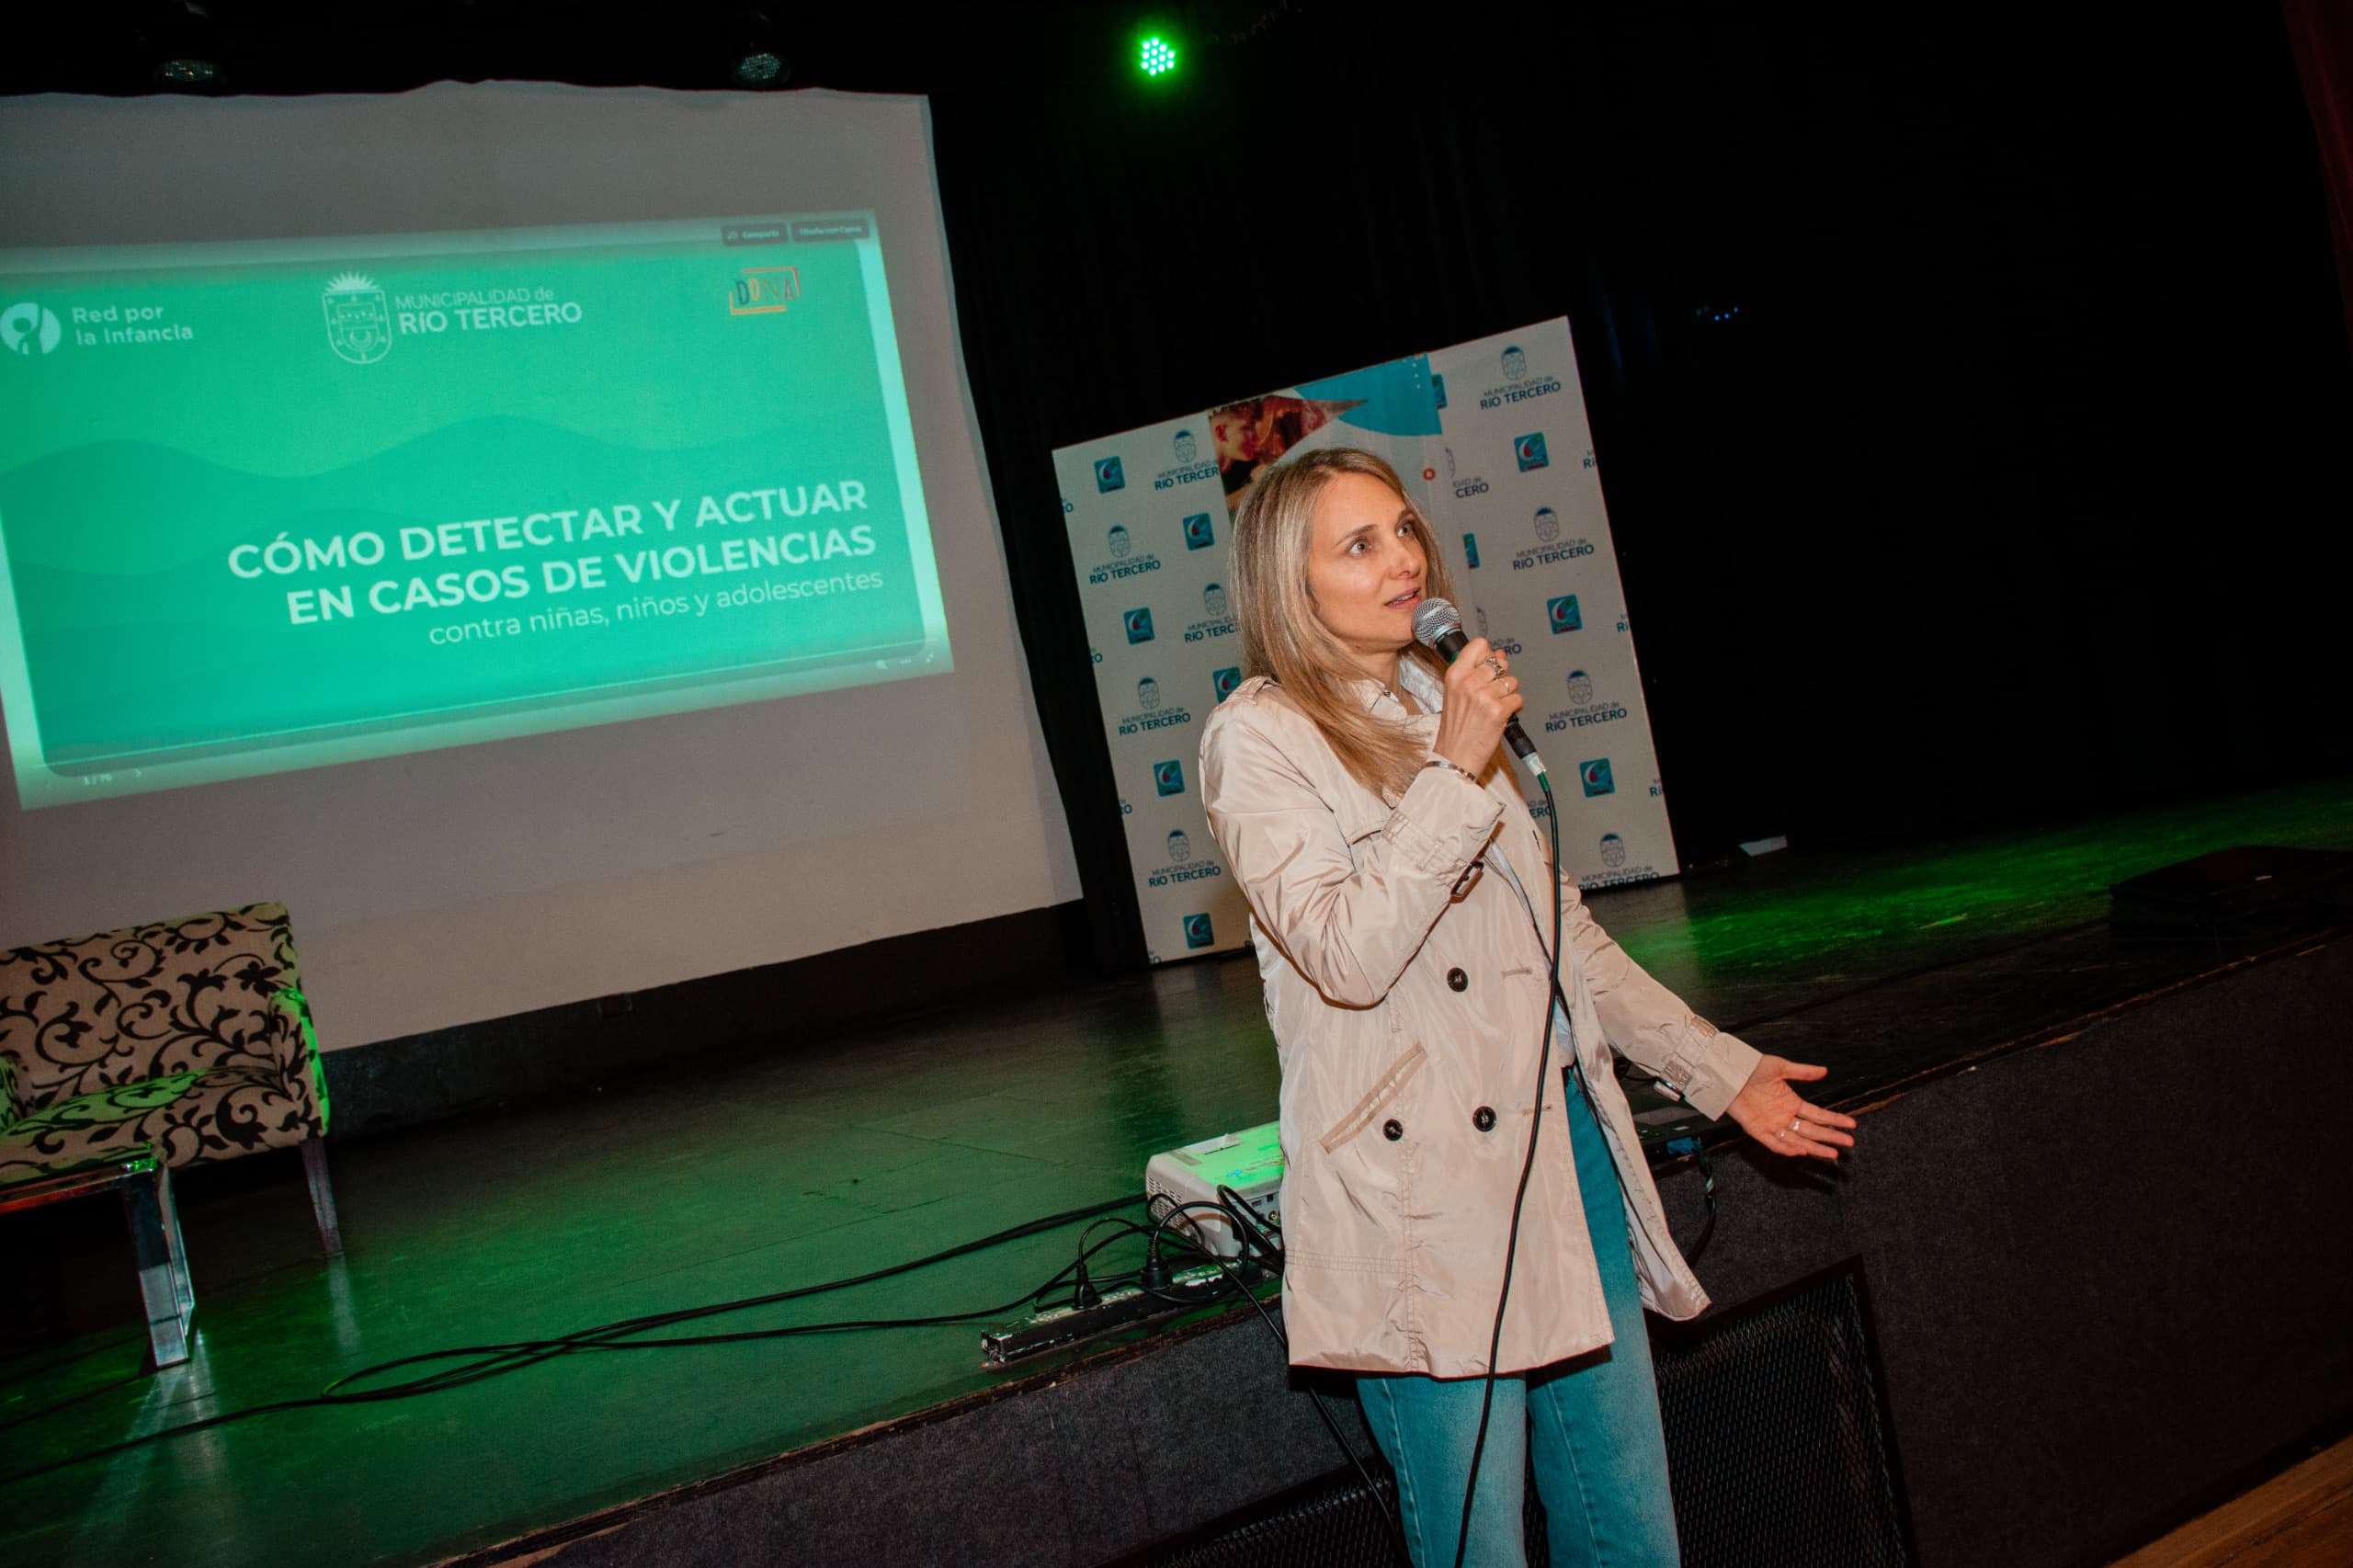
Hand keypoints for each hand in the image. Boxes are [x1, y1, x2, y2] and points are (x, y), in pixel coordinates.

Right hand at [1432, 638, 1522, 774]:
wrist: (1454, 757)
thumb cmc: (1455, 729)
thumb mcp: (1455, 694)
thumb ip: (1474, 672)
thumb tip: (1499, 654)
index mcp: (1455, 674)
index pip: (1479, 645)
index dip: (1488, 654)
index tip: (1487, 666)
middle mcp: (1469, 682)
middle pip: (1499, 662)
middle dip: (1500, 677)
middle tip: (1490, 694)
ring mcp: (1484, 696)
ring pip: (1511, 681)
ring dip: (1508, 694)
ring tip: (1494, 707)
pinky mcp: (1499, 710)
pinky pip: (1518, 698)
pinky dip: (1514, 708)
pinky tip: (1501, 716)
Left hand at [1726, 1056, 1857, 1161]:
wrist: (1729, 1072)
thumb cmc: (1752, 1067)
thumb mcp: (1780, 1067)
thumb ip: (1803, 1072)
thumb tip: (1825, 1071)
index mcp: (1792, 1102)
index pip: (1818, 1115)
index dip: (1834, 1120)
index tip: (1851, 1125)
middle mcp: (1784, 1116)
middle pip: (1812, 1130)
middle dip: (1830, 1137)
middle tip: (1849, 1143)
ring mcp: (1772, 1124)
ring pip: (1797, 1140)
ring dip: (1814, 1147)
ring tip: (1832, 1153)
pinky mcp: (1757, 1129)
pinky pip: (1774, 1143)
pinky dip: (1787, 1148)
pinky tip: (1802, 1150)